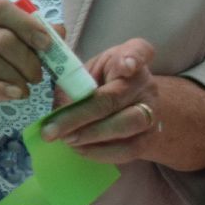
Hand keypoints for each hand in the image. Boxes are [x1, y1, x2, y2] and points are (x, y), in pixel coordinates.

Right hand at [0, 0, 49, 121]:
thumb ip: (26, 33)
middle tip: (37, 74)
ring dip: (17, 78)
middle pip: (3, 39)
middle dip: (28, 59)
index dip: (27, 24)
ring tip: (24, 87)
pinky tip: (16, 94)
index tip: (46, 43)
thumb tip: (59, 29)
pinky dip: (2, 90)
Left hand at [41, 38, 157, 163]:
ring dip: (90, 136)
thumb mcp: (86, 71)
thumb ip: (72, 82)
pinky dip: (100, 152)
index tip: (127, 65)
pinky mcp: (149, 138)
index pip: (139, 51)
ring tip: (66, 140)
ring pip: (126, 126)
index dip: (133, 58)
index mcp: (129, 59)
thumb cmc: (100, 83)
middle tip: (52, 130)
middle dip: (79, 116)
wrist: (129, 106)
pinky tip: (79, 149)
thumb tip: (56, 110)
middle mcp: (145, 84)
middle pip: (115, 99)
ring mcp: (152, 111)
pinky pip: (128, 149)